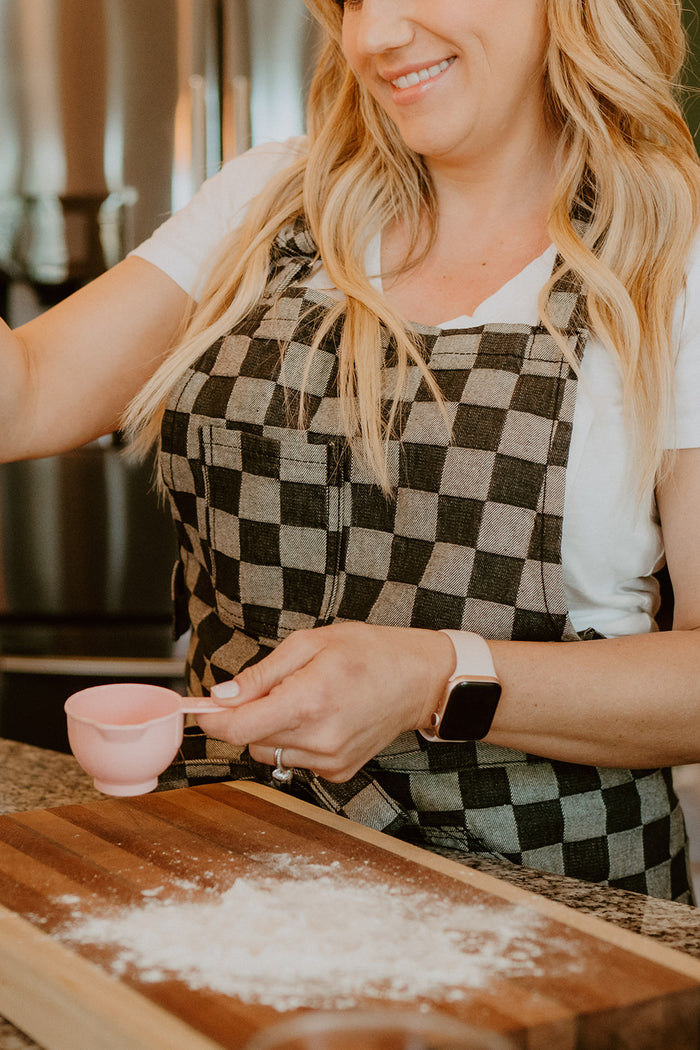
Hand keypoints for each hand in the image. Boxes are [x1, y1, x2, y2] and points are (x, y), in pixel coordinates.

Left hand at [197, 623, 454, 781]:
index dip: (212, 719)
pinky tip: (321, 717)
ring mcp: (330, 760)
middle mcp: (319, 739)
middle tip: (275, 686)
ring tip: (304, 699)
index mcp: (309, 701)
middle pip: (250, 739)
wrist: (419, 679)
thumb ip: (261, 675)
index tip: (201, 707)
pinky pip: (294, 760)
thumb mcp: (310, 644)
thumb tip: (220, 697)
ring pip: (269, 752)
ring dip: (272, 728)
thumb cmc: (369, 652)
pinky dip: (295, 740)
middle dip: (249, 714)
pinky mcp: (338, 772)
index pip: (238, 728)